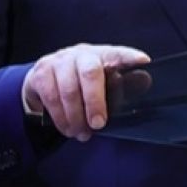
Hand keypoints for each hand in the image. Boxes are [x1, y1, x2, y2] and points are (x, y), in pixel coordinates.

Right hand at [23, 44, 149, 141]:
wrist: (43, 78)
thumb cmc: (81, 83)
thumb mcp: (99, 82)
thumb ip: (118, 87)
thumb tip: (144, 84)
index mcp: (101, 55)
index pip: (118, 53)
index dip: (129, 56)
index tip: (143, 61)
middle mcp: (81, 54)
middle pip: (91, 73)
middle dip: (95, 101)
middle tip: (99, 124)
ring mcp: (59, 61)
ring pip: (69, 89)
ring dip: (76, 117)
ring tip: (83, 133)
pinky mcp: (41, 73)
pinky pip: (52, 98)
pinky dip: (61, 119)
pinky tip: (68, 129)